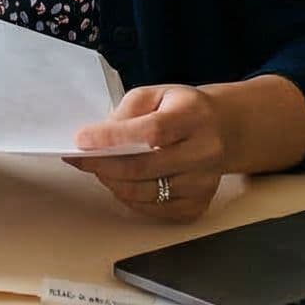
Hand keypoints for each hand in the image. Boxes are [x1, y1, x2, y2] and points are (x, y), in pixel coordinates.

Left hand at [65, 84, 228, 221]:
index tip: (82, 140)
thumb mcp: (155, 95)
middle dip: (103, 164)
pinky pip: (153, 209)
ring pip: (144, 192)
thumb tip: (98, 139)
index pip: (151, 132)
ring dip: (113, 182)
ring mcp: (203, 182)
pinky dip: (131, 197)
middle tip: (81, 159)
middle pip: (143, 168)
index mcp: (194, 116)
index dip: (112, 138)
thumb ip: (126, 113)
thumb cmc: (183, 111)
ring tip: (102, 168)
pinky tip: (125, 182)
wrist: (223, 131)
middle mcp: (205, 151)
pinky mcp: (198, 204)